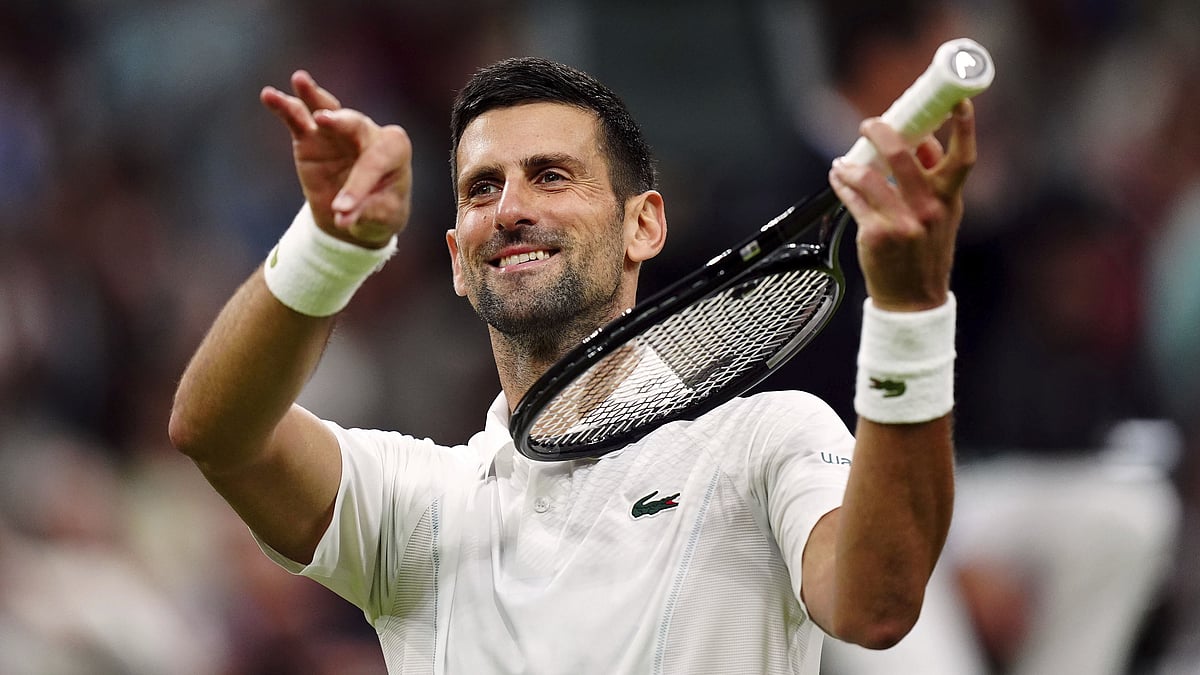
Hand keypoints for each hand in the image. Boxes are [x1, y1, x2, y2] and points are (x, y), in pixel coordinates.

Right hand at [261, 70, 412, 247]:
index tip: (342, 212)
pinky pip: (297, 118)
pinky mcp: (311, 136)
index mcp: (394, 149)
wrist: (358, 216)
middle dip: (340, 123)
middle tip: (323, 121)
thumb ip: (365, 214)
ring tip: (300, 81)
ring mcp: (338, 131)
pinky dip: (284, 107)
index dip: (358, 186)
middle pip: (355, 124)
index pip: (375, 162)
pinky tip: (269, 96)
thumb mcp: (382, 219)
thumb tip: (342, 217)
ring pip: (326, 109)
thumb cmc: (380, 211)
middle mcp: (368, 133)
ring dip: (313, 96)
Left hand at [829, 100, 976, 311]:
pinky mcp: (876, 235)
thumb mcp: (942, 214)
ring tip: (843, 162)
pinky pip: (853, 199)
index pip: (963, 156)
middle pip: (903, 156)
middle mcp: (929, 208)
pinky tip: (838, 178)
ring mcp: (902, 222)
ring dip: (852, 164)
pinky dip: (842, 184)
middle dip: (882, 132)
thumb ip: (934, 177)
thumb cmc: (925, 251)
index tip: (958, 101)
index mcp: (950, 198)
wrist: (913, 299)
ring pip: (870, 176)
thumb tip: (923, 137)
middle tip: (869, 124)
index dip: (964, 126)